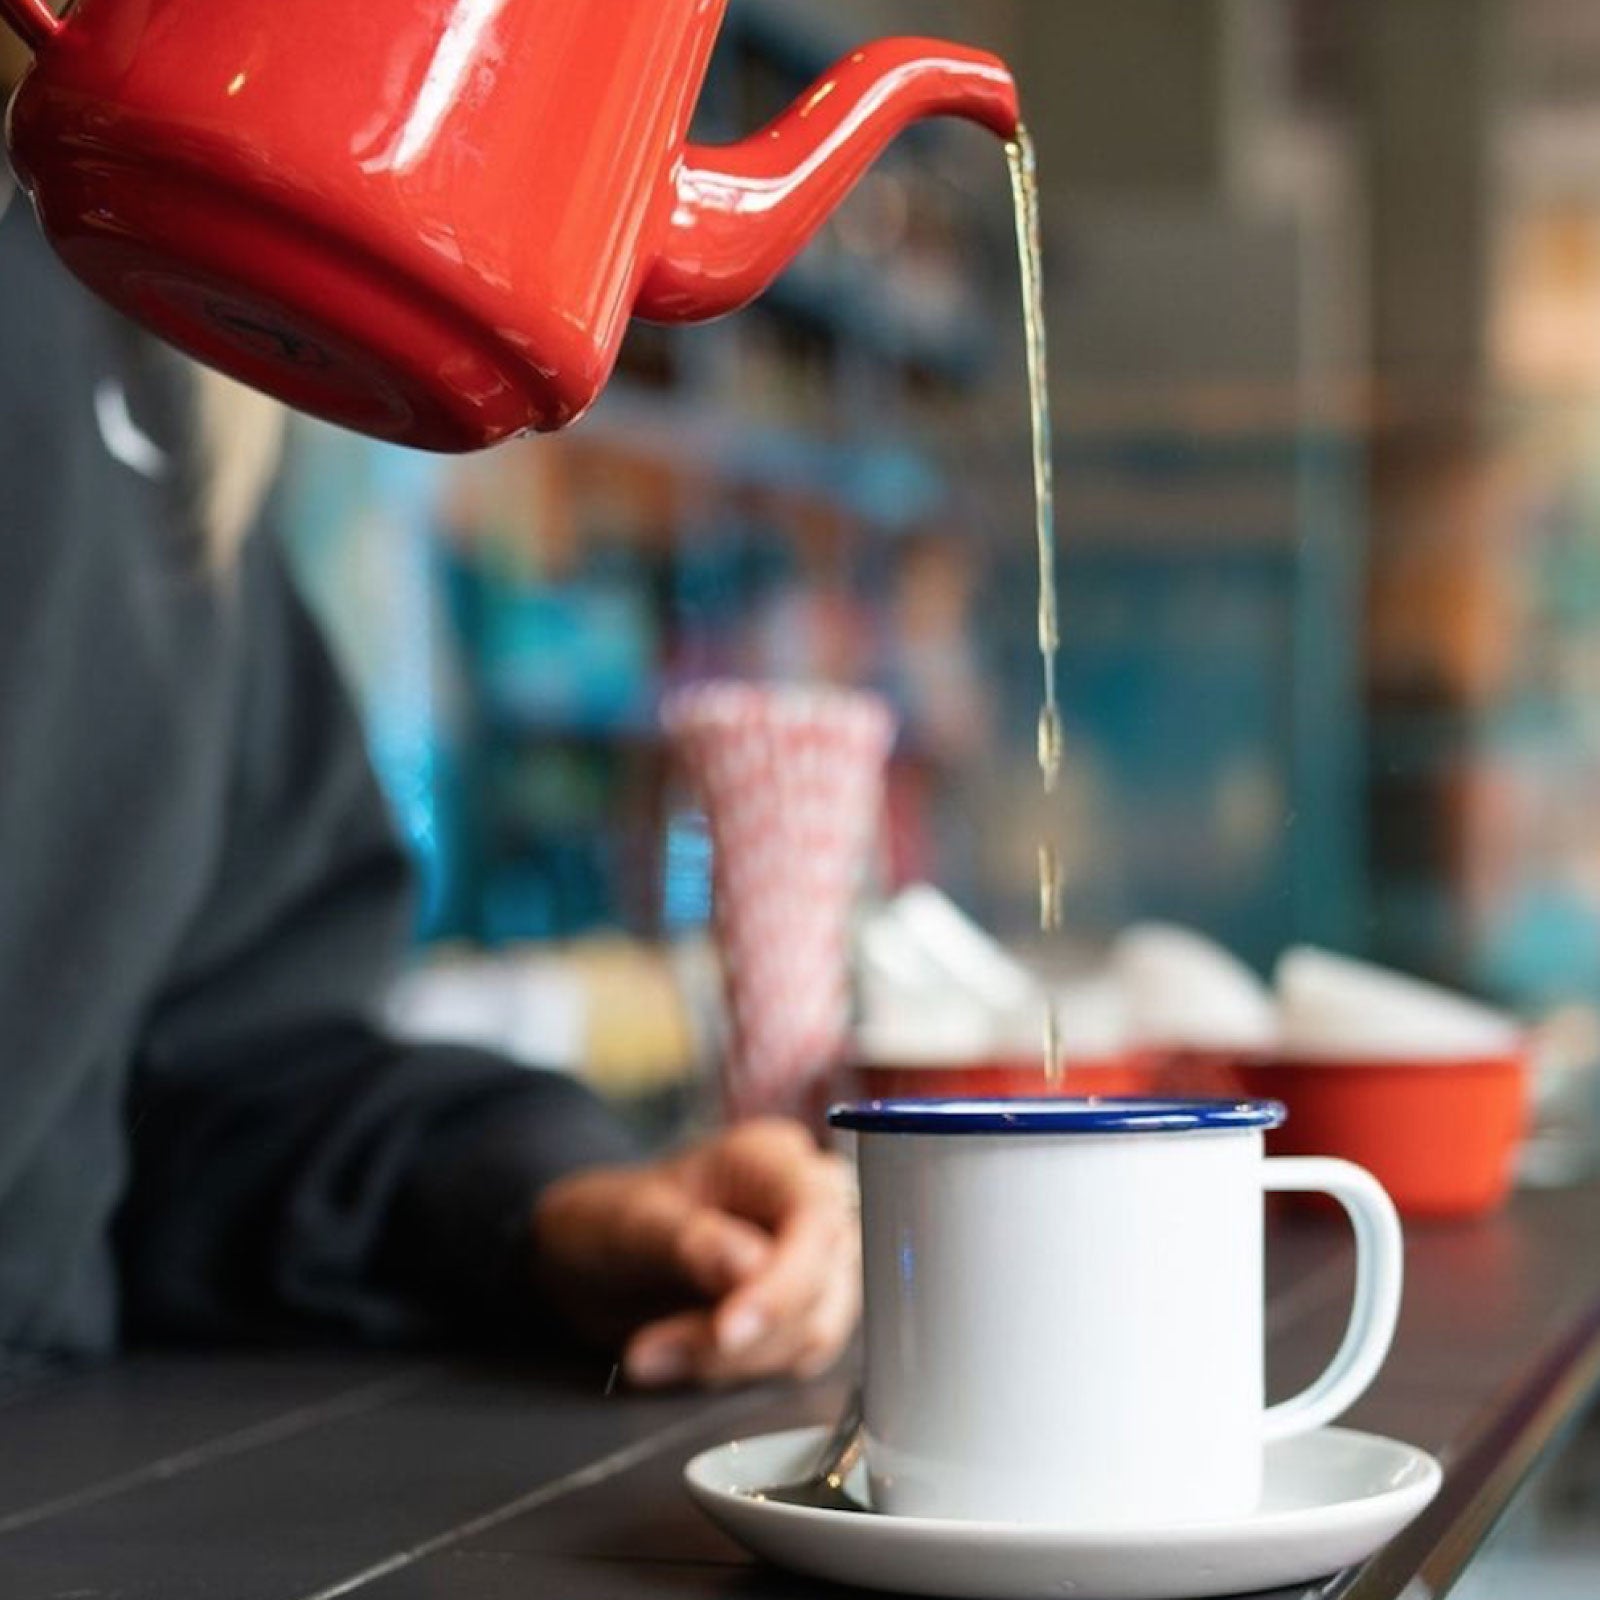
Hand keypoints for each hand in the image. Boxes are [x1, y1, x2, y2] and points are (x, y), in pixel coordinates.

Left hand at [530, 1117, 858, 1389]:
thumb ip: (692, 1241)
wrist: (593, 1261)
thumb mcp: (630, 1222)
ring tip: (654, 1354)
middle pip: (819, 1282)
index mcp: (773, 1159)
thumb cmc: (611, 1221)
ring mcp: (816, 1259)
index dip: (783, 1282)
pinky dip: (735, 1372)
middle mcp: (809, 1203)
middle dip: (742, 1332)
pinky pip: (795, 1359)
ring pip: (812, 1331)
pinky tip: (678, 1358)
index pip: (815, 1219)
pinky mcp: (806, 1311)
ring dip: (732, 1360)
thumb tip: (753, 1266)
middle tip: (653, 1351)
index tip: (728, 1331)